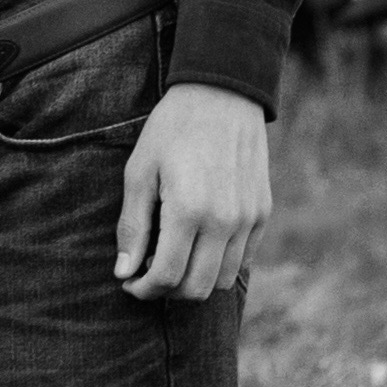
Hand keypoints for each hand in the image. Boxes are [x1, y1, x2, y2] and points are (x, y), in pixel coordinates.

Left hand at [114, 87, 270, 304]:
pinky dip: (218, 262)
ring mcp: (249, 218)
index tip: (129, 283)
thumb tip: (124, 273)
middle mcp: (225, 221)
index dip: (143, 289)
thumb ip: (133, 226)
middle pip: (197, 288)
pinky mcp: (263, 212)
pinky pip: (243, 258)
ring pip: (222, 279)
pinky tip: (198, 242)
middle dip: (167, 291)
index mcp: (189, 211)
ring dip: (194, 279)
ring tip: (172, 257)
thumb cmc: (172, 129)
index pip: (167, 277)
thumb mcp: (139, 172)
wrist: (222, 94)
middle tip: (147, 274)